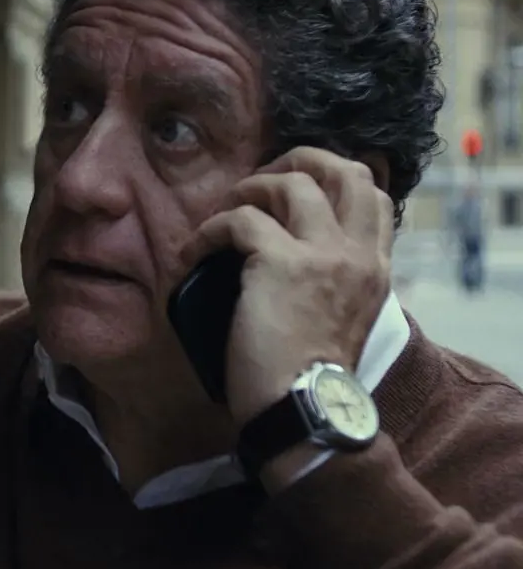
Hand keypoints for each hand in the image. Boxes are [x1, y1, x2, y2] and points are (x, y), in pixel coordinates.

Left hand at [180, 147, 392, 427]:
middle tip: (259, 181)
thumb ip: (334, 284)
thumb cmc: (309, 377)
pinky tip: (192, 253)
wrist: (304, 408)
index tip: (294, 186)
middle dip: (298, 160)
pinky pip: (238, 220)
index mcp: (376, 269)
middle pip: (343, 170)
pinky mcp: (282, 263)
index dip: (334, 175)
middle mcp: (359, 254)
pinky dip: (208, 230)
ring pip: (292, 183)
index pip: (373, 194)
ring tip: (222, 213)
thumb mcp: (341, 321)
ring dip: (249, 189)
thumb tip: (292, 259)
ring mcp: (325, 254)